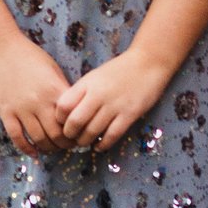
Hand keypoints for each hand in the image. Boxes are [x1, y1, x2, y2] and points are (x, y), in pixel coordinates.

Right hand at [0, 28, 74, 154]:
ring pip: (38, 139)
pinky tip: (34, 152)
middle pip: (56, 135)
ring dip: (48, 148)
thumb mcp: (53, 69)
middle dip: (65, 144)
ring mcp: (21, 109)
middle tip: (68, 146)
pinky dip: (27, 148)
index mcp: (54, 90)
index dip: (78, 131)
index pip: (71, 120)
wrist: (0, 48)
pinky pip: (17, 137)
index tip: (80, 134)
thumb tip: (72, 110)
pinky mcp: (6, 112)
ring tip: (53, 149)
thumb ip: (62, 90)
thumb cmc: (30, 55)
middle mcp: (39, 102)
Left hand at [59, 40, 180, 155]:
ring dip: (85, 141)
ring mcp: (114, 105)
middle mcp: (98, 94)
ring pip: (91, 132)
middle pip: (75, 122)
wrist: (149, 62)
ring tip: (85, 142)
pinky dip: (102, 145)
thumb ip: (81, 92)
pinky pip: (111, 136)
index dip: (59, 119)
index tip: (63, 123)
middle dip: (70, 135)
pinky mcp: (129, 114)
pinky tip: (99, 146)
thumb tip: (67, 115)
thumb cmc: (120, 69)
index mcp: (87, 83)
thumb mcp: (95, 76)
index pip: (63, 106)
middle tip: (72, 137)